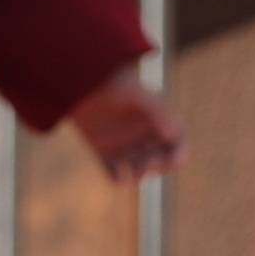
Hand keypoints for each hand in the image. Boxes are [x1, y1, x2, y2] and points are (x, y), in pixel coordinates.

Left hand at [71, 74, 189, 183]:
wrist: (76, 77)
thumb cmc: (110, 82)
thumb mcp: (135, 94)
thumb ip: (156, 110)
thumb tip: (173, 132)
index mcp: (157, 118)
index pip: (178, 144)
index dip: (177, 157)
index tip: (166, 162)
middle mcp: (142, 132)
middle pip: (161, 159)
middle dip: (155, 166)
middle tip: (140, 165)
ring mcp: (123, 142)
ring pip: (139, 168)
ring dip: (137, 175)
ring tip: (127, 173)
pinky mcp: (103, 150)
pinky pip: (114, 172)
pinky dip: (116, 178)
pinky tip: (114, 174)